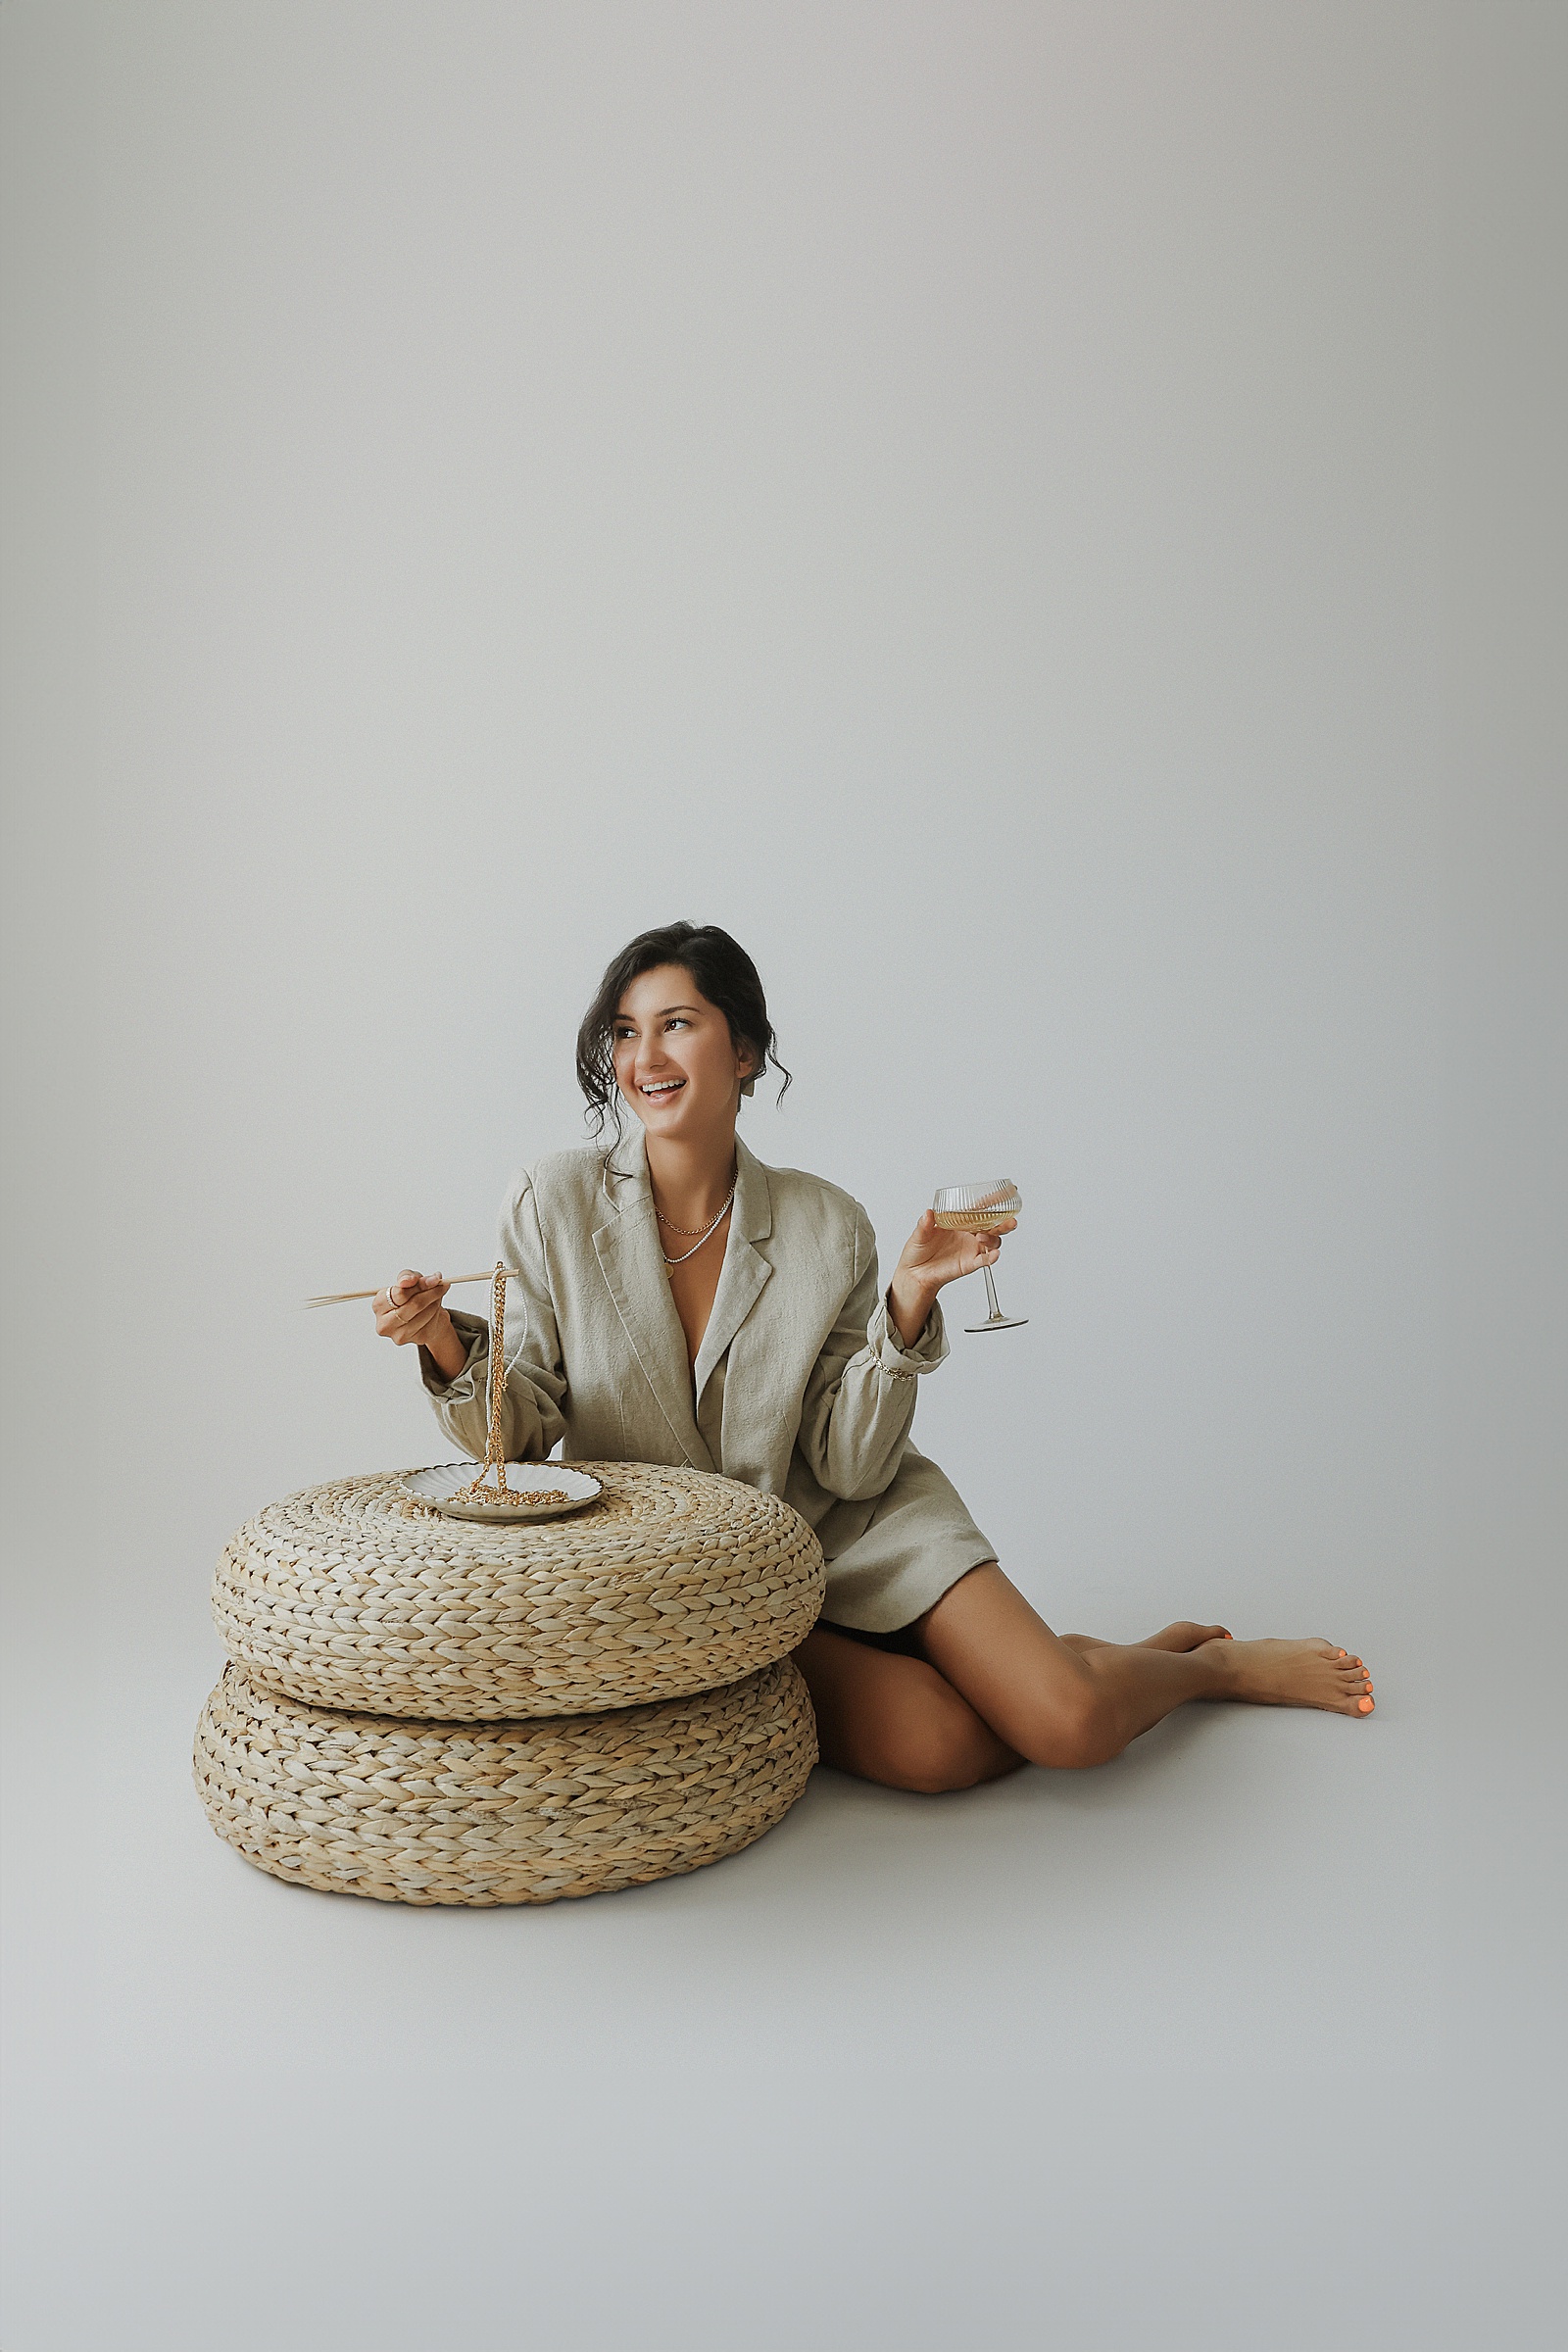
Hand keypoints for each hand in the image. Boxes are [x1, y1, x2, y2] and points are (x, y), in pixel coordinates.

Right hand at [374, 1269, 462, 1378]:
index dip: (419, 1285)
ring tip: (438, 1293)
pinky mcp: (416, 1340)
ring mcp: (400, 1335)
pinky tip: (436, 1306)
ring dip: (436, 1300)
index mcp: (378, 1306)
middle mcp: (385, 1324)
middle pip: (414, 1305)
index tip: (433, 1279)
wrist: (422, 1314)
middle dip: (431, 1292)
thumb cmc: (411, 1296)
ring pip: (426, 1313)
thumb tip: (410, 1279)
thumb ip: (407, 1276)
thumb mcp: (407, 1280)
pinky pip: (433, 1321)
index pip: (400, 1294)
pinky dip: (438, 1311)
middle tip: (441, 1285)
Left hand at [887, 1210, 1016, 1347]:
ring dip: (993, 1238)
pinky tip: (994, 1255)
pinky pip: (984, 1260)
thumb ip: (924, 1225)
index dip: (993, 1201)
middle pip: (993, 1226)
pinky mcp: (969, 1263)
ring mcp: (971, 1248)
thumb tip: (928, 1213)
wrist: (914, 1273)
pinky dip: (991, 1258)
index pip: (979, 1209)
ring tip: (982, 1237)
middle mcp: (969, 1234)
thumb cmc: (918, 1250)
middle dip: (1004, 1222)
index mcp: (959, 1222)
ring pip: (992, 1241)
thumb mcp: (919, 1234)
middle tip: (1010, 1220)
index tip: (1005, 1193)